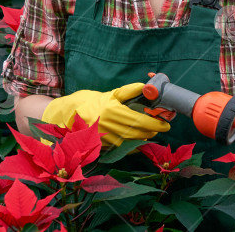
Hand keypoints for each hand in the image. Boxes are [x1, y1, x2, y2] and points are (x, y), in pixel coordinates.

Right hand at [42, 83, 170, 146]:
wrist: (69, 116)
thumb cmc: (92, 102)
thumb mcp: (111, 94)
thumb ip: (129, 91)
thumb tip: (147, 86)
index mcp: (113, 111)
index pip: (140, 120)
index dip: (155, 123)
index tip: (165, 123)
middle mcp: (109, 126)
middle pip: (138, 133)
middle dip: (153, 131)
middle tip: (161, 127)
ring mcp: (105, 139)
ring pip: (132, 142)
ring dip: (144, 138)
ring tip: (150, 132)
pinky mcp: (102, 147)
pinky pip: (123, 149)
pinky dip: (133, 145)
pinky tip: (138, 140)